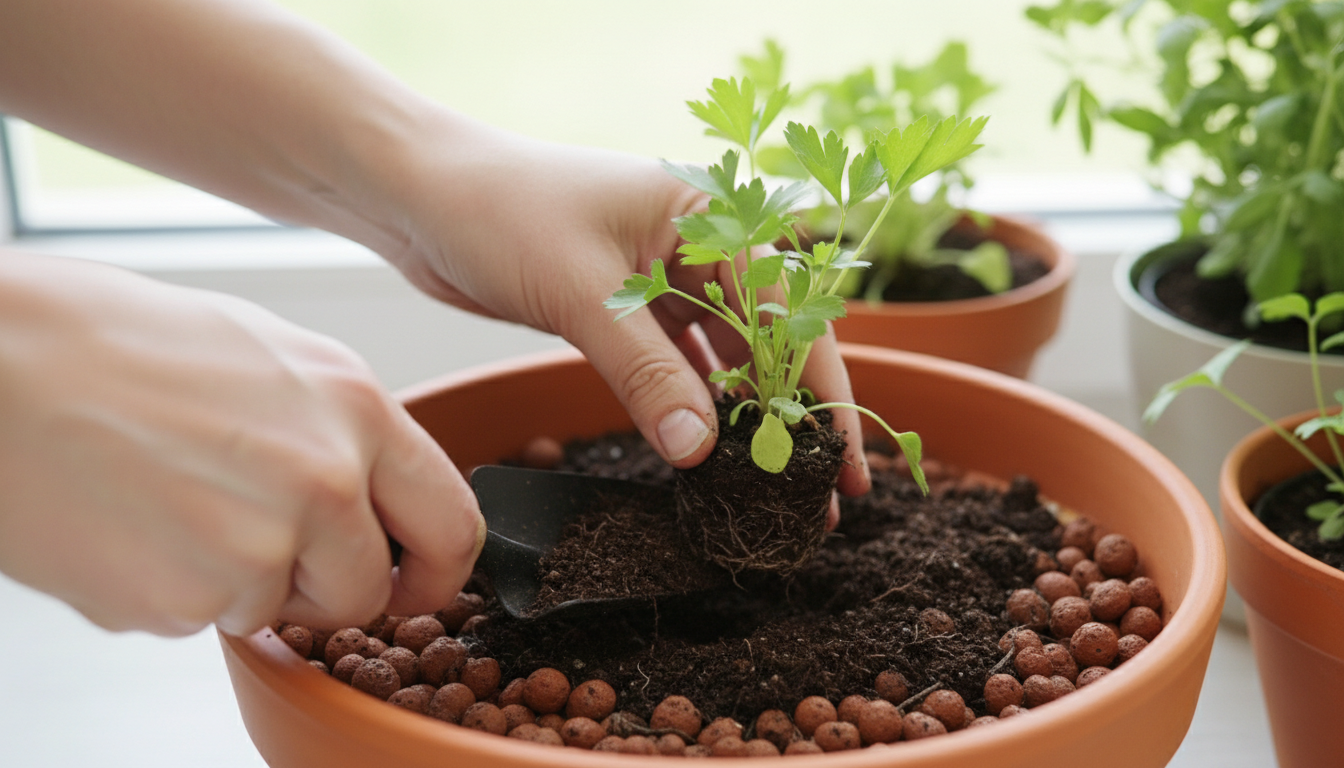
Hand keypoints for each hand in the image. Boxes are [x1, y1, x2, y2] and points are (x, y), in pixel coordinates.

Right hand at [0, 251, 483, 635]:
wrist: (1, 364)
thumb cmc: (120, 343)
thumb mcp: (273, 359)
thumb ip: (341, 431)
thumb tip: (374, 490)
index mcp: (358, 409)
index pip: (452, 522)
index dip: (438, 571)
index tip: (415, 585)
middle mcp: (326, 480)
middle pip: (364, 590)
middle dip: (322, 589)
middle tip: (263, 548)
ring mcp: (257, 545)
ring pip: (275, 609)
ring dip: (233, 582)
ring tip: (171, 504)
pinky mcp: (184, 598)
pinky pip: (199, 619)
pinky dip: (168, 591)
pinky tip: (129, 523)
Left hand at [379, 120, 870, 511]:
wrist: (418, 195)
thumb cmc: (500, 211)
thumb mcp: (583, 293)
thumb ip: (646, 374)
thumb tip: (704, 455)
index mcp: (709, 215)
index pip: (788, 309)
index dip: (819, 389)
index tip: (838, 458)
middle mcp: (698, 246)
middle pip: (767, 340)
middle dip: (789, 416)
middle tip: (816, 496)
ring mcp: (663, 280)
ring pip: (723, 360)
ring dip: (744, 422)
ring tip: (770, 492)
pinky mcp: (626, 312)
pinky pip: (676, 368)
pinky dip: (692, 411)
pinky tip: (710, 460)